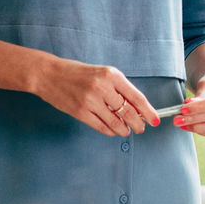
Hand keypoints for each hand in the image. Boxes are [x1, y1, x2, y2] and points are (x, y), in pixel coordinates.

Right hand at [34, 59, 159, 135]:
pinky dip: (110, 131)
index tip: (155, 119)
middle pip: (129, 112)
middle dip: (138, 124)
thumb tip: (137, 107)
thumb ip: (118, 88)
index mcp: (111, 75)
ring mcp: (90, 101)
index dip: (148, 111)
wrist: (49, 74)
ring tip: (127, 130)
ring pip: (116, 123)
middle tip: (141, 128)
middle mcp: (102, 87)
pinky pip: (101, 127)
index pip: (136, 97)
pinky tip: (113, 130)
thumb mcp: (101, 73)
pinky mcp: (80, 112)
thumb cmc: (77, 73)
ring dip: (124, 129)